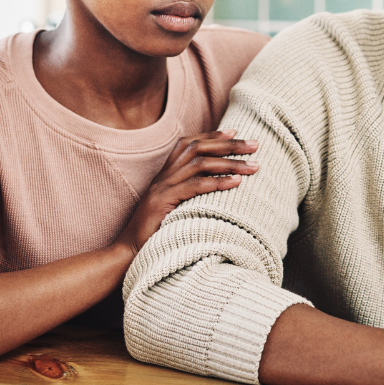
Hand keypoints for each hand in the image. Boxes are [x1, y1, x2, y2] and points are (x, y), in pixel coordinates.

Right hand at [115, 130, 258, 255]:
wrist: (128, 253)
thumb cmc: (154, 235)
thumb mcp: (173, 210)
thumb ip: (189, 197)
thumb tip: (219, 191)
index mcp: (165, 175)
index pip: (188, 144)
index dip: (212, 135)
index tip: (236, 131)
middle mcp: (163, 177)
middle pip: (197, 148)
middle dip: (229, 144)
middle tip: (255, 145)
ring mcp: (162, 188)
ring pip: (199, 164)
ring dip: (229, 162)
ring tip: (253, 166)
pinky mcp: (163, 202)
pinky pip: (194, 186)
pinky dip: (217, 182)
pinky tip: (236, 183)